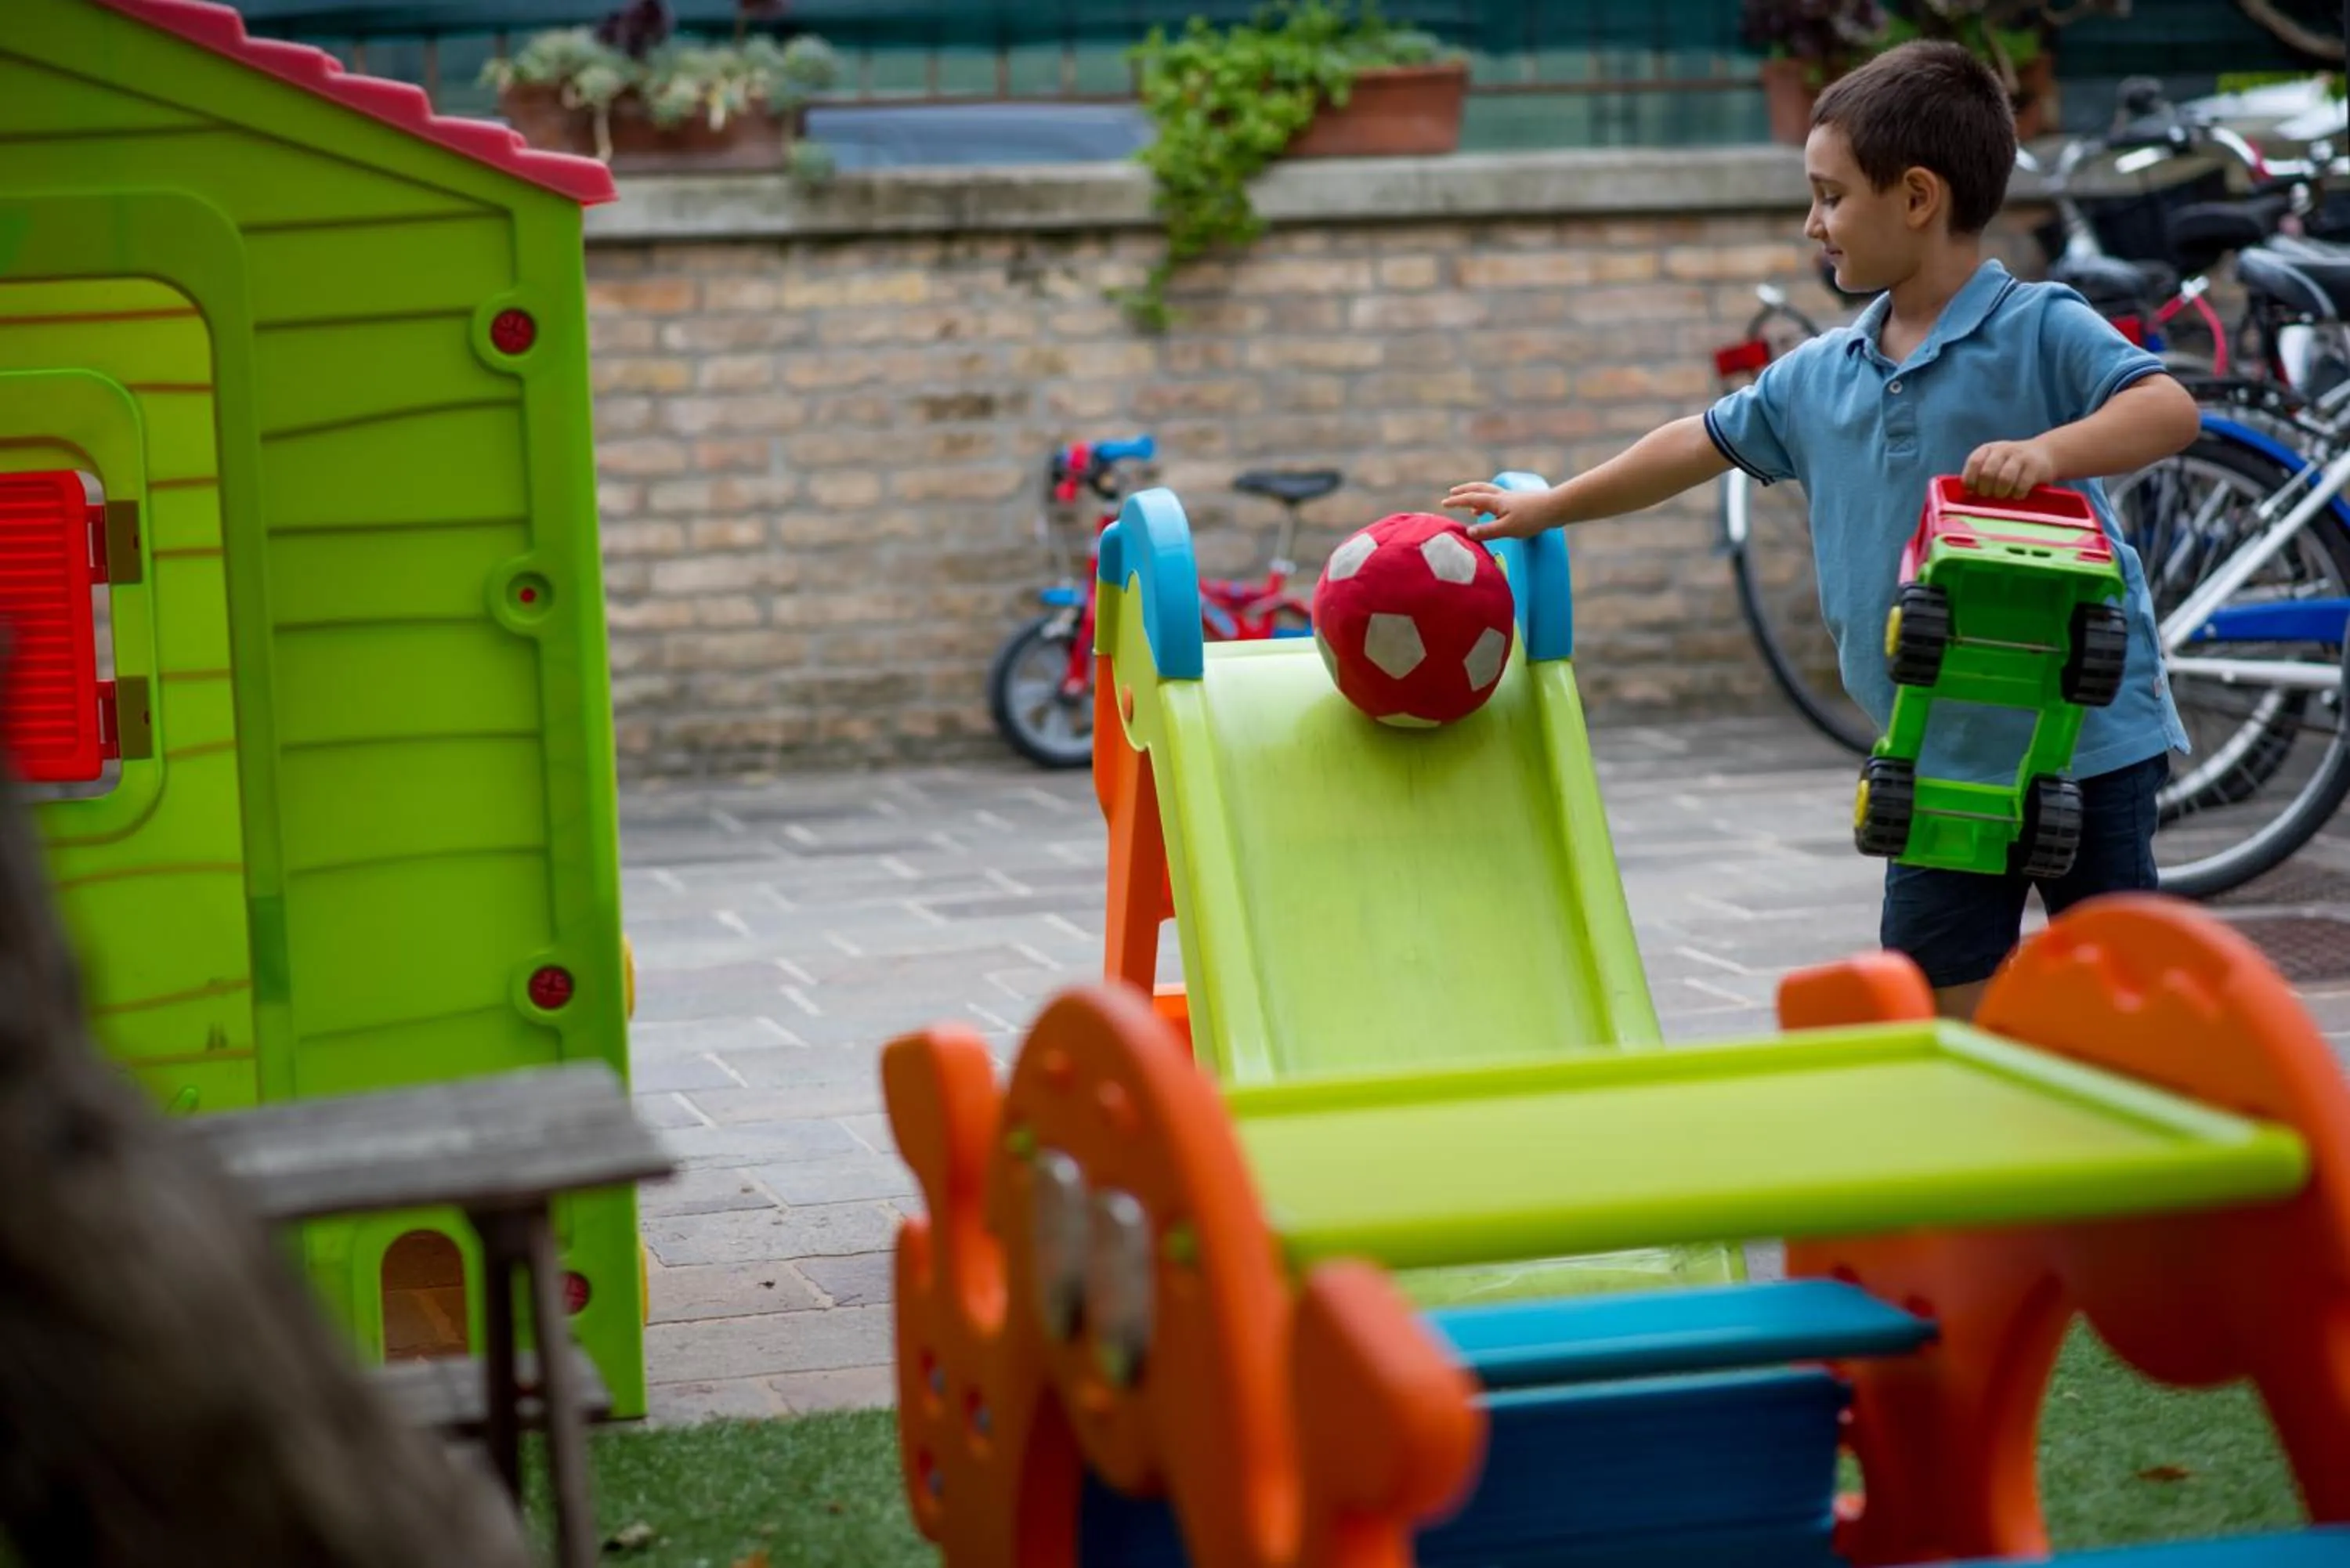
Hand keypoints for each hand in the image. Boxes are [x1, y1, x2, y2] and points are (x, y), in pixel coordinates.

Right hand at [1440, 481, 1561, 540]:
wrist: (1556, 508)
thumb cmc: (1532, 518)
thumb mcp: (1507, 528)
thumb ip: (1487, 531)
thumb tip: (1468, 532)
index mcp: (1496, 501)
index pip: (1472, 499)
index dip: (1458, 501)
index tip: (1444, 502)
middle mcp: (1502, 496)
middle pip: (1479, 489)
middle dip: (1465, 491)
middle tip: (1453, 492)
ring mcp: (1512, 499)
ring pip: (1490, 494)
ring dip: (1478, 497)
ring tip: (1472, 507)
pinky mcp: (1521, 503)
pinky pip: (1500, 500)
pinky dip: (1492, 504)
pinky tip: (1497, 513)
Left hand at [1961, 439, 2056, 499]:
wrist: (2045, 453)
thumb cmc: (2011, 465)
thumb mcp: (1993, 463)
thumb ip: (1979, 474)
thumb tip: (1968, 493)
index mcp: (1987, 449)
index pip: (1974, 463)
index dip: (1971, 480)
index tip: (1974, 491)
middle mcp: (2003, 450)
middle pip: (1987, 473)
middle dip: (1985, 490)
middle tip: (1990, 495)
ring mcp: (2020, 457)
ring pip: (2004, 480)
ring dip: (2001, 493)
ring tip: (2003, 495)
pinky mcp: (2035, 467)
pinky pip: (2021, 486)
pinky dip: (2017, 495)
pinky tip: (2018, 494)